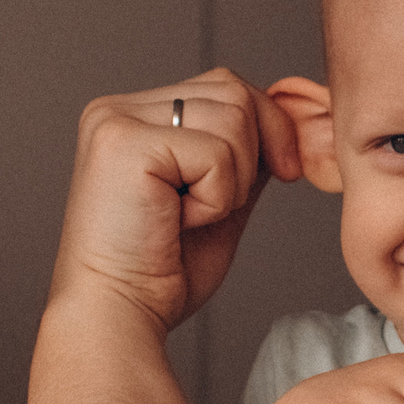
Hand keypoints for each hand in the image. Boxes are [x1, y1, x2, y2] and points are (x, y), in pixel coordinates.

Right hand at [51, 69, 298, 329]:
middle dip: (251, 156)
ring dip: (232, 182)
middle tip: (211, 208)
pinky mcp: (125, 144)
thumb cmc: (158, 274)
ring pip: (233, 116)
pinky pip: (218, 153)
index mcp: (135, 116)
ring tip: (187, 216)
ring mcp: (116, 121)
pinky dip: (216, 199)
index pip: (226, 86)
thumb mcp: (220, 200)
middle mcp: (118, 109)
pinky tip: (176, 222)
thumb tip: (288, 122)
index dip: (269, 128)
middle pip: (234, 90)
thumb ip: (245, 156)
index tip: (284, 173)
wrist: (117, 317)